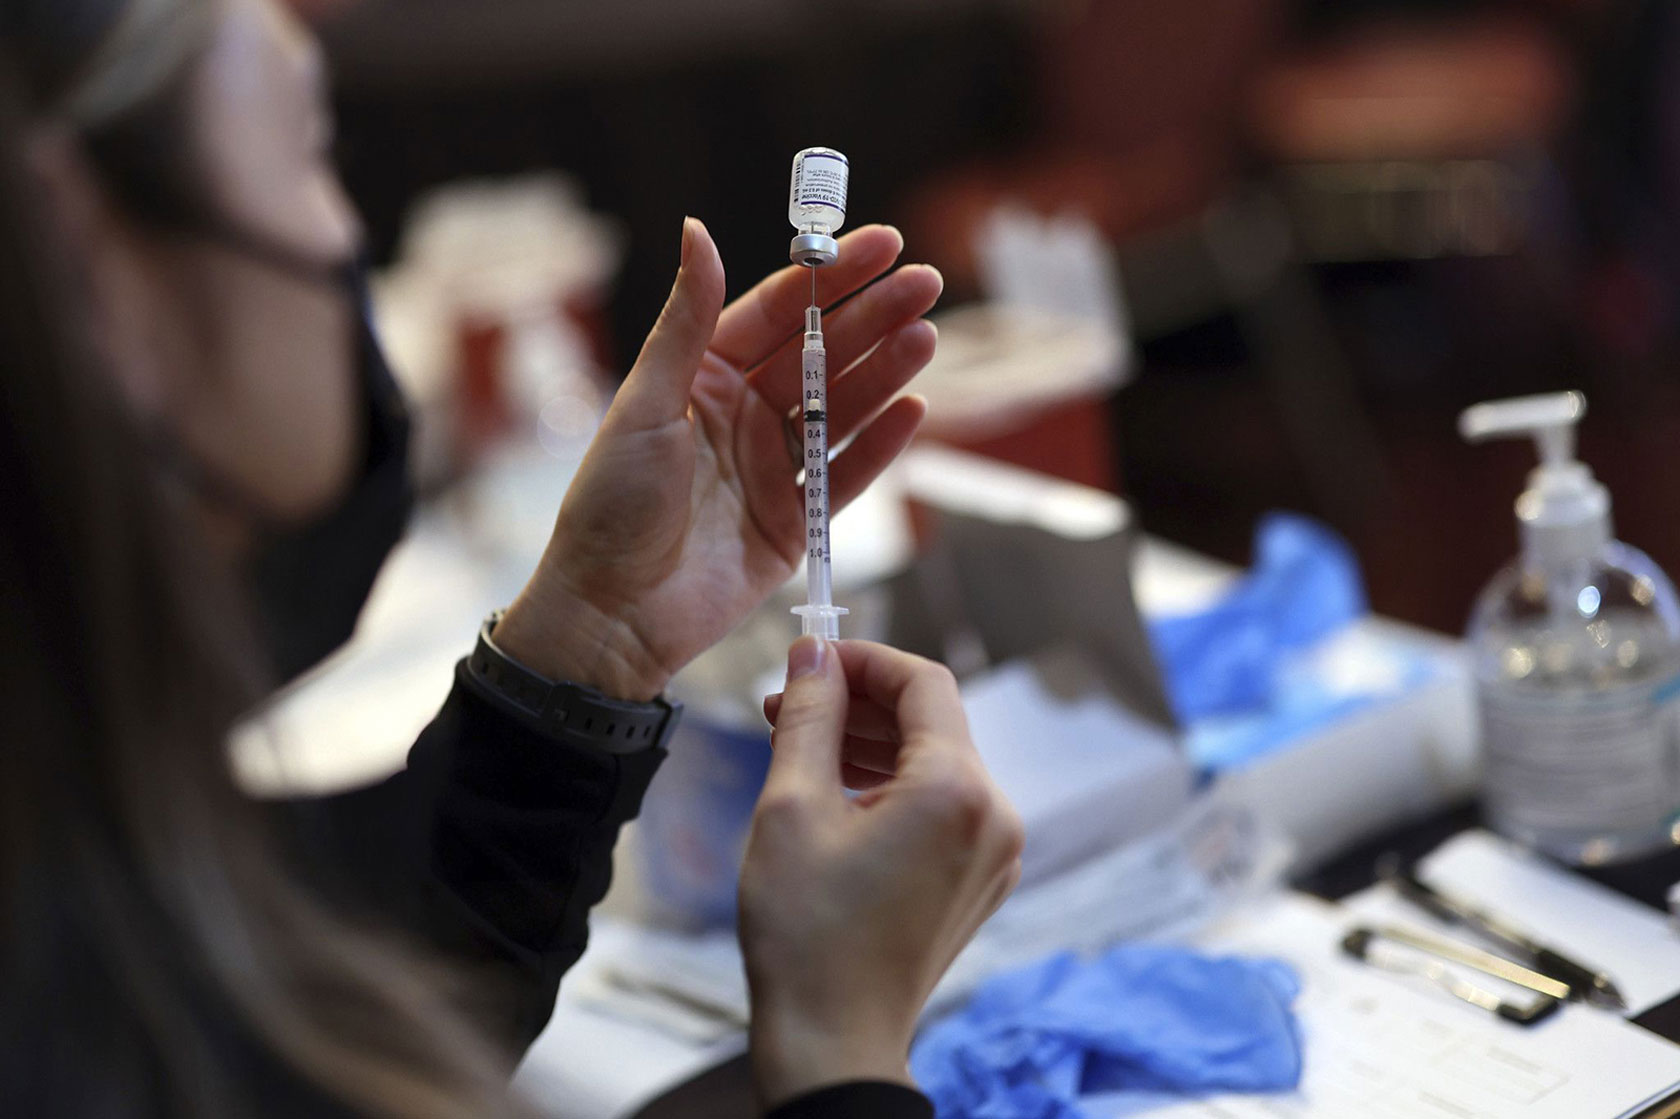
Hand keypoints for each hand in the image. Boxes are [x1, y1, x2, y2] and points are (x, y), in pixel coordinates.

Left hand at [495, 219, 941, 699]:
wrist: (612, 614)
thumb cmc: (610, 505)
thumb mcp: (646, 403)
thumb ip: (687, 321)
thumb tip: (697, 229)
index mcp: (702, 377)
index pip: (778, 313)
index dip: (829, 277)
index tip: (880, 245)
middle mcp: (742, 416)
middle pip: (820, 356)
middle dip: (873, 318)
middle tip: (925, 284)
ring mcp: (771, 470)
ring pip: (841, 411)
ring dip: (885, 374)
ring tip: (927, 336)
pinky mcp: (794, 525)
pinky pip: (846, 478)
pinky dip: (880, 448)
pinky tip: (914, 412)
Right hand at [740, 638, 1023, 1106]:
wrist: (833, 1041)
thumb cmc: (807, 934)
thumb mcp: (791, 807)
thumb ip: (807, 716)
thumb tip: (812, 655)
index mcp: (957, 791)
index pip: (923, 682)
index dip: (863, 659)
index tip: (809, 658)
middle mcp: (994, 816)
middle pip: (933, 721)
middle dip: (859, 703)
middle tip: (787, 702)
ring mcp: (995, 853)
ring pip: (936, 763)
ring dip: (871, 743)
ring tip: (798, 743)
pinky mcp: (979, 879)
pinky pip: (942, 805)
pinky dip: (892, 785)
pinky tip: (834, 790)